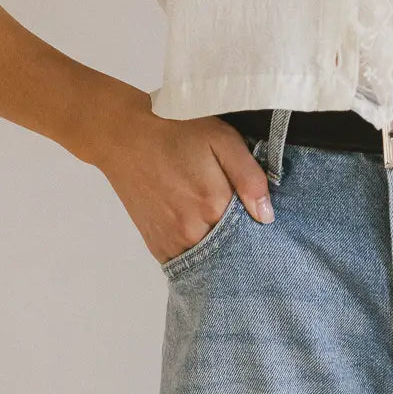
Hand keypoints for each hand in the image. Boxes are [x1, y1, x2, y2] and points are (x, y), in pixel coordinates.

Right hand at [88, 99, 273, 265]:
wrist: (126, 138)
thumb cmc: (178, 131)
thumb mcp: (222, 139)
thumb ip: (249, 177)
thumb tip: (266, 217)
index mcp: (214, 206)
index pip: (251, 232)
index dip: (258, 223)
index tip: (259, 215)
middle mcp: (193, 232)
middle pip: (230, 248)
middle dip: (240, 238)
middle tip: (240, 216)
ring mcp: (172, 243)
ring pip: (209, 259)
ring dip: (218, 247)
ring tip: (217, 220)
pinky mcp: (156, 247)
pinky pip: (186, 261)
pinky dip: (197, 251)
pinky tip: (198, 229)